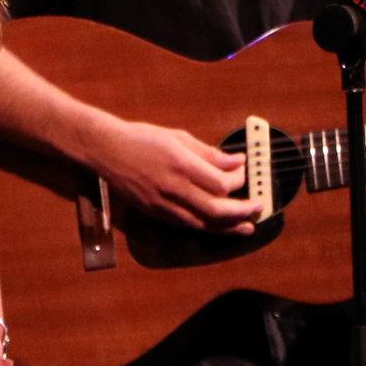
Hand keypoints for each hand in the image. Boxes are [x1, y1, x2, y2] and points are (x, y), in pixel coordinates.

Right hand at [98, 120, 260, 233]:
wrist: (107, 151)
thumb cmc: (142, 139)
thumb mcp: (178, 137)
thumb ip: (209, 153)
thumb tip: (236, 162)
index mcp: (181, 165)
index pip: (221, 183)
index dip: (238, 181)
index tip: (243, 172)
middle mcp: (174, 188)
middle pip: (217, 210)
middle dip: (242, 211)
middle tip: (258, 207)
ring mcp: (163, 204)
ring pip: (203, 224)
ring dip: (229, 227)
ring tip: (247, 226)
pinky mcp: (156, 213)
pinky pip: (187, 226)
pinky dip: (207, 228)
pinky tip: (219, 227)